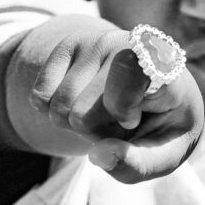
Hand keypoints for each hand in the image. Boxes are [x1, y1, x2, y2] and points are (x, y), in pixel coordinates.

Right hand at [23, 20, 204, 181]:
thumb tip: (100, 155)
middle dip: (96, 133)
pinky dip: (56, 111)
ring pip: (59, 108)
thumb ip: (137, 163)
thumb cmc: (162, 126)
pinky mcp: (67, 45)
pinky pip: (39, 97)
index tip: (136, 118)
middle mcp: (128, 44)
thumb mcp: (166, 155)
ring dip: (77, 125)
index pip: (128, 76)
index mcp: (164, 64)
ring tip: (106, 113)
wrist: (153, 89)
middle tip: (121, 124)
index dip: (123, 111)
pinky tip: (85, 101)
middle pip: (82, 114)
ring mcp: (95, 41)